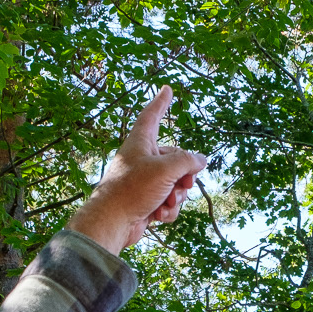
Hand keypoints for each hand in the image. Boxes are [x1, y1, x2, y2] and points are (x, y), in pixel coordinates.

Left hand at [66, 86, 207, 253]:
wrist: (112, 223)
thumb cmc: (133, 189)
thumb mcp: (166, 169)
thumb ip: (188, 160)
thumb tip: (200, 160)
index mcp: (141, 143)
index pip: (152, 116)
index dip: (161, 102)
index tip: (166, 89)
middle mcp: (142, 159)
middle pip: (175, 159)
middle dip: (184, 175)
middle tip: (185, 184)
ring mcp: (144, 181)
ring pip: (175, 183)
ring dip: (176, 195)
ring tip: (166, 202)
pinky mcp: (145, 201)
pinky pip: (168, 201)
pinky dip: (167, 209)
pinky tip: (158, 215)